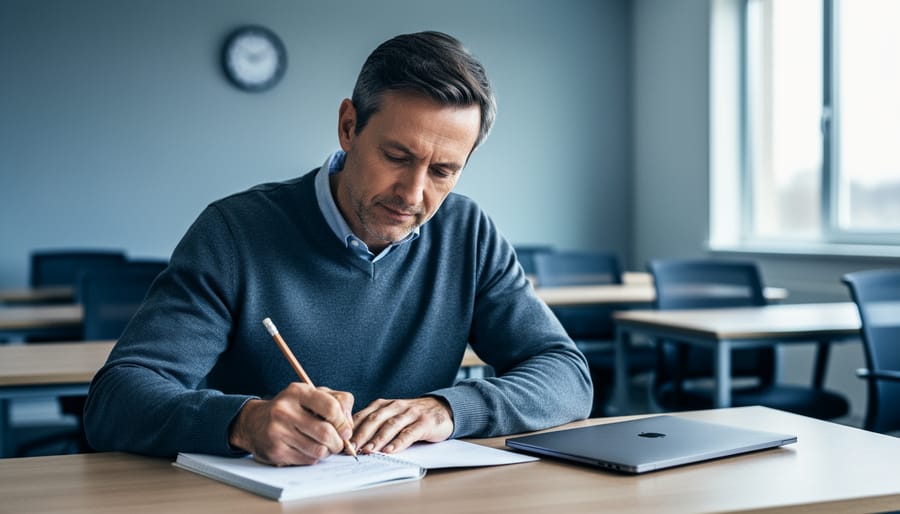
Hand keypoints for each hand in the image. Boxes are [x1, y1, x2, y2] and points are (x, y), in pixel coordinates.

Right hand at [228, 383, 353, 465]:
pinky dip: (314, 457)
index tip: (345, 430)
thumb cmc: (291, 408)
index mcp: (297, 392)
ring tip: (326, 446)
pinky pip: (307, 460)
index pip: (331, 408)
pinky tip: (309, 449)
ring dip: (328, 452)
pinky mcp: (275, 450)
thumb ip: (336, 402)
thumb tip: (348, 426)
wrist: (254, 422)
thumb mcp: (311, 395)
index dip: (344, 422)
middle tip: (339, 444)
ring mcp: (278, 431)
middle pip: (326, 433)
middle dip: (338, 442)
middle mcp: (285, 410)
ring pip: (318, 450)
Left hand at [350, 396, 453, 453]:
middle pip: (375, 419)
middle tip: (351, 448)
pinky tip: (390, 450)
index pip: (364, 415)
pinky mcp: (424, 422)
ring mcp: (411, 413)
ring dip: (378, 439)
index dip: (352, 428)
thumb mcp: (392, 415)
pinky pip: (409, 432)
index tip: (341, 441)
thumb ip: (375, 424)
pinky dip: (399, 442)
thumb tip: (352, 440)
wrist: (442, 409)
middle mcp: (396, 406)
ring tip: (368, 450)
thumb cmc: (412, 416)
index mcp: (385, 405)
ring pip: (391, 425)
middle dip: (361, 434)